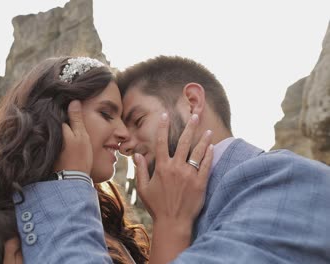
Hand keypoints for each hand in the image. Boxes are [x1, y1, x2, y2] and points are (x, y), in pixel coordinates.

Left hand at [53, 100, 92, 174]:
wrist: (72, 180)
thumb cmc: (80, 157)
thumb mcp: (82, 136)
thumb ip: (77, 119)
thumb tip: (74, 101)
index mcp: (57, 127)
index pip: (57, 110)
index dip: (62, 104)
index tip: (65, 98)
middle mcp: (48, 133)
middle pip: (52, 119)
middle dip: (55, 112)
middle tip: (62, 104)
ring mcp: (46, 142)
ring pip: (50, 127)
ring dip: (52, 123)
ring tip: (58, 117)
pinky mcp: (45, 150)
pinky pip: (48, 136)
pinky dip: (50, 133)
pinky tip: (56, 134)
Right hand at [133, 113, 212, 262]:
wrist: (173, 222)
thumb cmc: (156, 206)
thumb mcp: (143, 188)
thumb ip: (140, 170)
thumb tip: (136, 155)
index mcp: (162, 167)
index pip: (160, 142)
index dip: (162, 127)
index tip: (164, 115)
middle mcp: (176, 168)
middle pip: (183, 142)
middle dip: (190, 127)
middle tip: (195, 115)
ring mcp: (189, 175)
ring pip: (198, 152)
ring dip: (203, 139)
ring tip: (207, 130)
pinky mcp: (200, 183)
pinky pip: (206, 165)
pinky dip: (209, 155)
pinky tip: (212, 147)